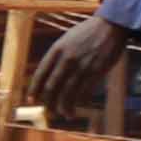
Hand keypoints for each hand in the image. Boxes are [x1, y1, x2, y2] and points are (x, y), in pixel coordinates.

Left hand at [30, 10, 131, 124]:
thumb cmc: (87, 33)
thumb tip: (47, 76)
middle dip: (49, 103)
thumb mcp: (66, 39)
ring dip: (65, 108)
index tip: (31, 100)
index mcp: (57, 50)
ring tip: (65, 114)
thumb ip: (57, 56)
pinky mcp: (96, 72)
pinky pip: (84, 93)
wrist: (110, 26)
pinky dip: (80, 102)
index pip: (40, 74)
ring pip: (68, 94)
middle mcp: (66, 59)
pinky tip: (79, 106)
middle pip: (52, 87)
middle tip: (49, 111)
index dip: (34, 89)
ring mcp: (81, 66)